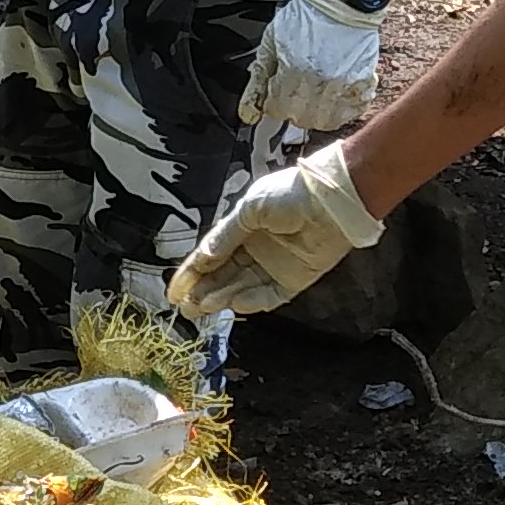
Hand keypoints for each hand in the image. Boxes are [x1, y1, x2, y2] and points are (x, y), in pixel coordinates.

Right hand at [167, 141, 382, 319]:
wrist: (330, 201)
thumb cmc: (289, 196)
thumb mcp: (248, 211)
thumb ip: (225, 238)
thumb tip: (200, 259)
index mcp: (243, 227)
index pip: (212, 254)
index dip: (192, 272)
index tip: (174, 291)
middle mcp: (256, 248)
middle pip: (224, 275)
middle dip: (203, 291)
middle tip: (184, 308)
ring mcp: (275, 265)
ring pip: (242, 287)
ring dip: (222, 297)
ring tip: (202, 307)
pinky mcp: (294, 279)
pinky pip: (269, 295)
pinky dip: (252, 301)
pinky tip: (235, 304)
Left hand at [241, 0, 384, 132]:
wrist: (340, 0)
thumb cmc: (305, 17)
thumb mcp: (271, 42)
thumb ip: (259, 79)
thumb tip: (249, 112)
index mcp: (294, 69)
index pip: (278, 110)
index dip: (273, 104)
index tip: (275, 94)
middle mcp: (320, 80)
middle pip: (302, 119)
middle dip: (293, 110)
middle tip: (293, 92)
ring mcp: (344, 82)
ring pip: (327, 121)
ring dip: (317, 113)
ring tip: (313, 95)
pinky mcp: (363, 80)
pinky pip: (353, 109)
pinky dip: (344, 108)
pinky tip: (335, 94)